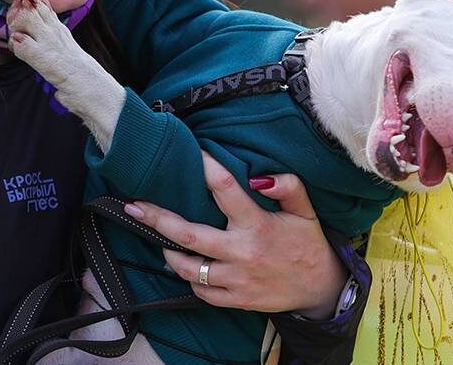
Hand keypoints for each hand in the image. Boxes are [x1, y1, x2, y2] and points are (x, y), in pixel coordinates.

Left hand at [123, 152, 347, 318]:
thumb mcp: (305, 211)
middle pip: (188, 234)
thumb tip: (260, 175)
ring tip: (153, 234)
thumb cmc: (307, 244)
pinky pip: (199, 290)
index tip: (191, 154)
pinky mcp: (234, 299)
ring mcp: (236, 279)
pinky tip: (179, 263)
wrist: (319, 289)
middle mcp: (242, 252)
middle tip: (133, 205)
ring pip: (187, 266)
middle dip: (157, 218)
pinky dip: (187, 276)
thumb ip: (288, 187)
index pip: (226, 189)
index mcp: (258, 225)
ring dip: (166, 250)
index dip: (207, 168)